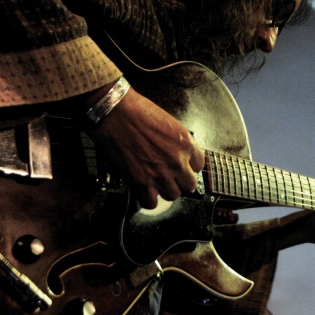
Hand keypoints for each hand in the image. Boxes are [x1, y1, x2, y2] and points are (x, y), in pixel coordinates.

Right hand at [88, 88, 204, 208]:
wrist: (115, 112)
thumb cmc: (137, 110)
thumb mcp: (167, 122)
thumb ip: (174, 142)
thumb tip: (173, 152)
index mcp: (186, 143)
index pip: (199, 165)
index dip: (188, 166)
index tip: (181, 166)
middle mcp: (177, 160)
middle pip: (189, 184)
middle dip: (179, 181)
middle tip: (169, 177)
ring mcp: (161, 174)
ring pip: (173, 195)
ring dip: (164, 190)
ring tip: (154, 183)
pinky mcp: (142, 182)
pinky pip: (151, 203)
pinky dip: (146, 199)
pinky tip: (142, 191)